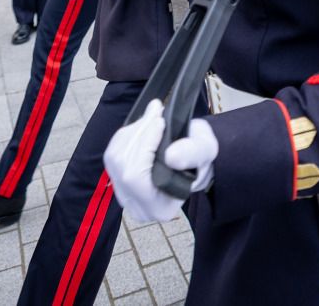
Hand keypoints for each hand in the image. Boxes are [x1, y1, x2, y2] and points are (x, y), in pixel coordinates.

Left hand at [104, 99, 216, 221]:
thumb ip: (192, 153)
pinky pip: (112, 153)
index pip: (137, 178)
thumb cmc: (199, 155)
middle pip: (123, 166)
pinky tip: (142, 126)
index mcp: (161, 208)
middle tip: (157, 110)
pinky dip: (126, 134)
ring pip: (115, 157)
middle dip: (139, 133)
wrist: (192, 157)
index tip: (161, 122)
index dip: (144, 146)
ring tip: (153, 115)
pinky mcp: (116, 180)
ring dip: (133, 131)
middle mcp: (138, 207)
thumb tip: (171, 157)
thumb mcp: (206, 150)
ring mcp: (124, 195)